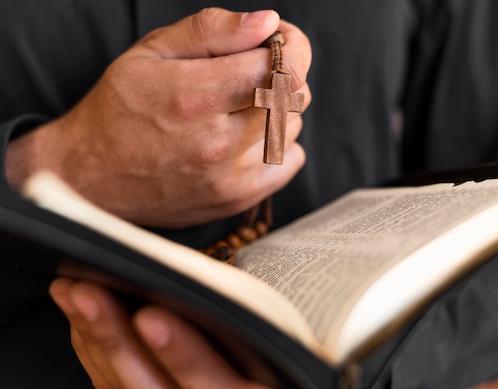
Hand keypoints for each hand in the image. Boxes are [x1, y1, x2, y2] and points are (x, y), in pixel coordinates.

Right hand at [7, 8, 311, 226]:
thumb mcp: (152, 51)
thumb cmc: (119, 108)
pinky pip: (289, 161)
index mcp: (196, 96)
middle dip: (284, 74)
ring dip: (277, 109)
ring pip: (292, 127)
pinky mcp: (235, 199)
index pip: (281, 67)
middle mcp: (218, 141)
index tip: (277, 42)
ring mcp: (229, 176)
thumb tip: (267, 22)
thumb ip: (213, 29)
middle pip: (295, 96)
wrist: (90, 176)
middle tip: (253, 71)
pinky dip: (278, 144)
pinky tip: (247, 137)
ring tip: (238, 108)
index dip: (290, 46)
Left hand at [49, 278, 276, 387]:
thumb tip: (175, 273)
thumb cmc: (273, 345)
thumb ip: (230, 308)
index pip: (213, 382)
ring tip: (71, 292)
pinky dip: (93, 353)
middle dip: (115, 339)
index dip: (182, 353)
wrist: (264, 381)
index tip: (150, 317)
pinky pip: (112, 388)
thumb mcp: (268, 324)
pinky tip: (80, 320)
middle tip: (86, 294)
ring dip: (92, 340)